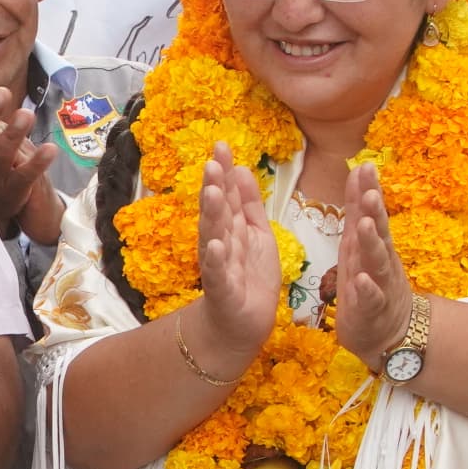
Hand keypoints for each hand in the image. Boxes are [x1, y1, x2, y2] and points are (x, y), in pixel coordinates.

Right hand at [181, 150, 278, 377]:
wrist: (243, 323)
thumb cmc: (249, 276)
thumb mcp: (256, 233)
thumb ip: (249, 203)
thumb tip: (240, 168)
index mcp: (231, 228)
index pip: (227, 195)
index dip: (224, 171)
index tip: (222, 145)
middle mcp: (220, 242)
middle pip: (217, 211)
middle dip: (214, 187)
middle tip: (212, 163)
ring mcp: (219, 265)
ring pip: (214, 236)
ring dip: (211, 216)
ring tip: (211, 193)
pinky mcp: (222, 290)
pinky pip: (218, 273)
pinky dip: (216, 259)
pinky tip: (215, 245)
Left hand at [328, 163, 418, 365]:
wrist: (391, 332)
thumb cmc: (371, 282)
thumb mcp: (360, 242)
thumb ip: (359, 208)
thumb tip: (359, 168)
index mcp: (372, 243)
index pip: (370, 213)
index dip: (368, 191)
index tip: (366, 167)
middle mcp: (379, 260)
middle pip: (378, 233)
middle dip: (374, 212)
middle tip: (369, 192)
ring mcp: (379, 285)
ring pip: (376, 263)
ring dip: (371, 244)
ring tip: (365, 226)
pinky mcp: (372, 310)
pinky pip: (371, 299)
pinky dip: (368, 290)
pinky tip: (363, 280)